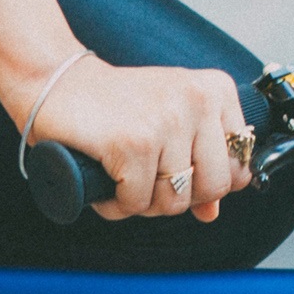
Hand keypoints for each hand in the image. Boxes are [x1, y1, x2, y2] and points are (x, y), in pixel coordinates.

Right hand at [17, 53, 251, 221]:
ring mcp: (167, 120)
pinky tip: (106, 184)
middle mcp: (197, 101)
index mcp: (214, 91)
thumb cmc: (112, 104)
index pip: (238, 166)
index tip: (177, 175)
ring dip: (143, 203)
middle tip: (147, 183)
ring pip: (174, 201)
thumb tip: (212, 212)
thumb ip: (197, 162)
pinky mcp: (134, 142)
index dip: (206, 183)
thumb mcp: (167, 124)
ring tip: (123, 181)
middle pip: (213, 187)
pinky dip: (116, 205)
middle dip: (177, 198)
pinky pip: (137, 203)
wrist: (55, 81)